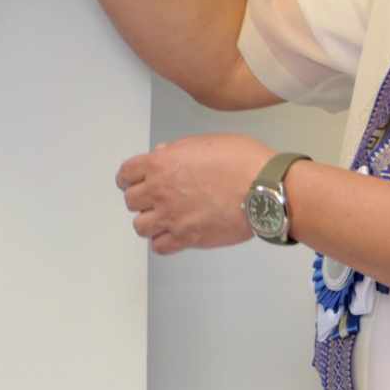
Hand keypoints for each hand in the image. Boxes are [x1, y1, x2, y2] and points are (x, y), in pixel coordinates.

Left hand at [116, 134, 272, 254]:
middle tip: (155, 199)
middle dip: (141, 199)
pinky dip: (163, 241)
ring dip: (150, 222)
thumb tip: (163, 155)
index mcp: (161, 164)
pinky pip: (159, 246)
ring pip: (140, 226)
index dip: (129, 178)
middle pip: (131, 201)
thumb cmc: (241, 160)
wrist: (263, 188)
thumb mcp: (206, 142)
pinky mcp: (186, 238)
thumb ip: (178, 150)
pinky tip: (174, 234)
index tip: (133, 181)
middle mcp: (159, 191)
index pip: (126, 173)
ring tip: (164, 219)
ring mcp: (171, 217)